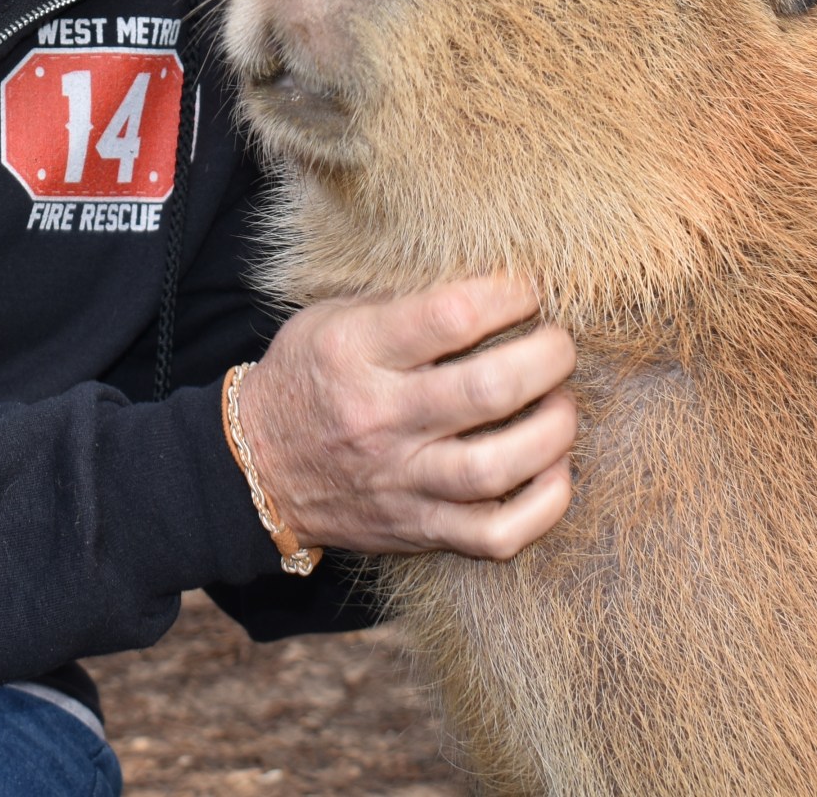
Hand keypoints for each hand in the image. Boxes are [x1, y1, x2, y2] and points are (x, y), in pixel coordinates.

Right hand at [233, 275, 576, 561]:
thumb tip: (490, 283)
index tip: (527, 290)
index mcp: (356, 352)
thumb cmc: (308, 376)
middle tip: (558, 345)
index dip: (509, 295)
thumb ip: (402, 302)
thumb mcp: (332, 318)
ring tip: (560, 404)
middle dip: (548, 358)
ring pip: (498, 466)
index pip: (452, 315)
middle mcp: (380, 418)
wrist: (256, 468)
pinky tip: (553, 471)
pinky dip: (542, 507)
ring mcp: (401, 481)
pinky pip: (496, 535)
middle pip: (490, 389)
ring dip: (553, 430)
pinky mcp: (417, 529)